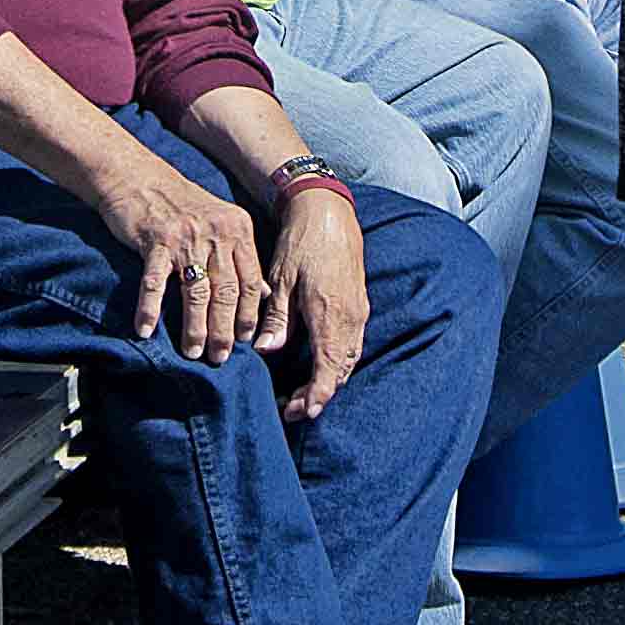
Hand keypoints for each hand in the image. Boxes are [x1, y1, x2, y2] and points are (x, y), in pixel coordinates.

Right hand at [91, 146, 267, 363]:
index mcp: (237, 229)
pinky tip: (146, 330)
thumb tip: (265, 294)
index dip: (249, 315)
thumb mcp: (220, 223)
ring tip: (192, 352)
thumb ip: (241, 256)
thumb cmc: (179, 205)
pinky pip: (155, 281)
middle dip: (225, 329)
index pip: (252, 281)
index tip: (245, 342)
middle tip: (220, 358)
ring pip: (196, 291)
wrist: (137, 175)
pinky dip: (150, 308)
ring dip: (194, 327)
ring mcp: (186, 235)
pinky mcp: (155, 239)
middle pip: (227, 290)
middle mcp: (216, 231)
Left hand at [256, 187, 368, 420]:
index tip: (298, 413)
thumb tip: (265, 351)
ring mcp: (358, 312)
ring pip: (348, 361)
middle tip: (291, 408)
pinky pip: (352, 345)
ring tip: (302, 394)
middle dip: (318, 395)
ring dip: (328, 381)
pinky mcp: (359, 305)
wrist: (329, 211)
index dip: (315, 397)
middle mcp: (350, 318)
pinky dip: (337, 363)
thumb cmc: (301, 243)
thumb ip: (277, 319)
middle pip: (340, 372)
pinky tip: (320, 365)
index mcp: (330, 315)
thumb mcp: (282, 279)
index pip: (328, 371)